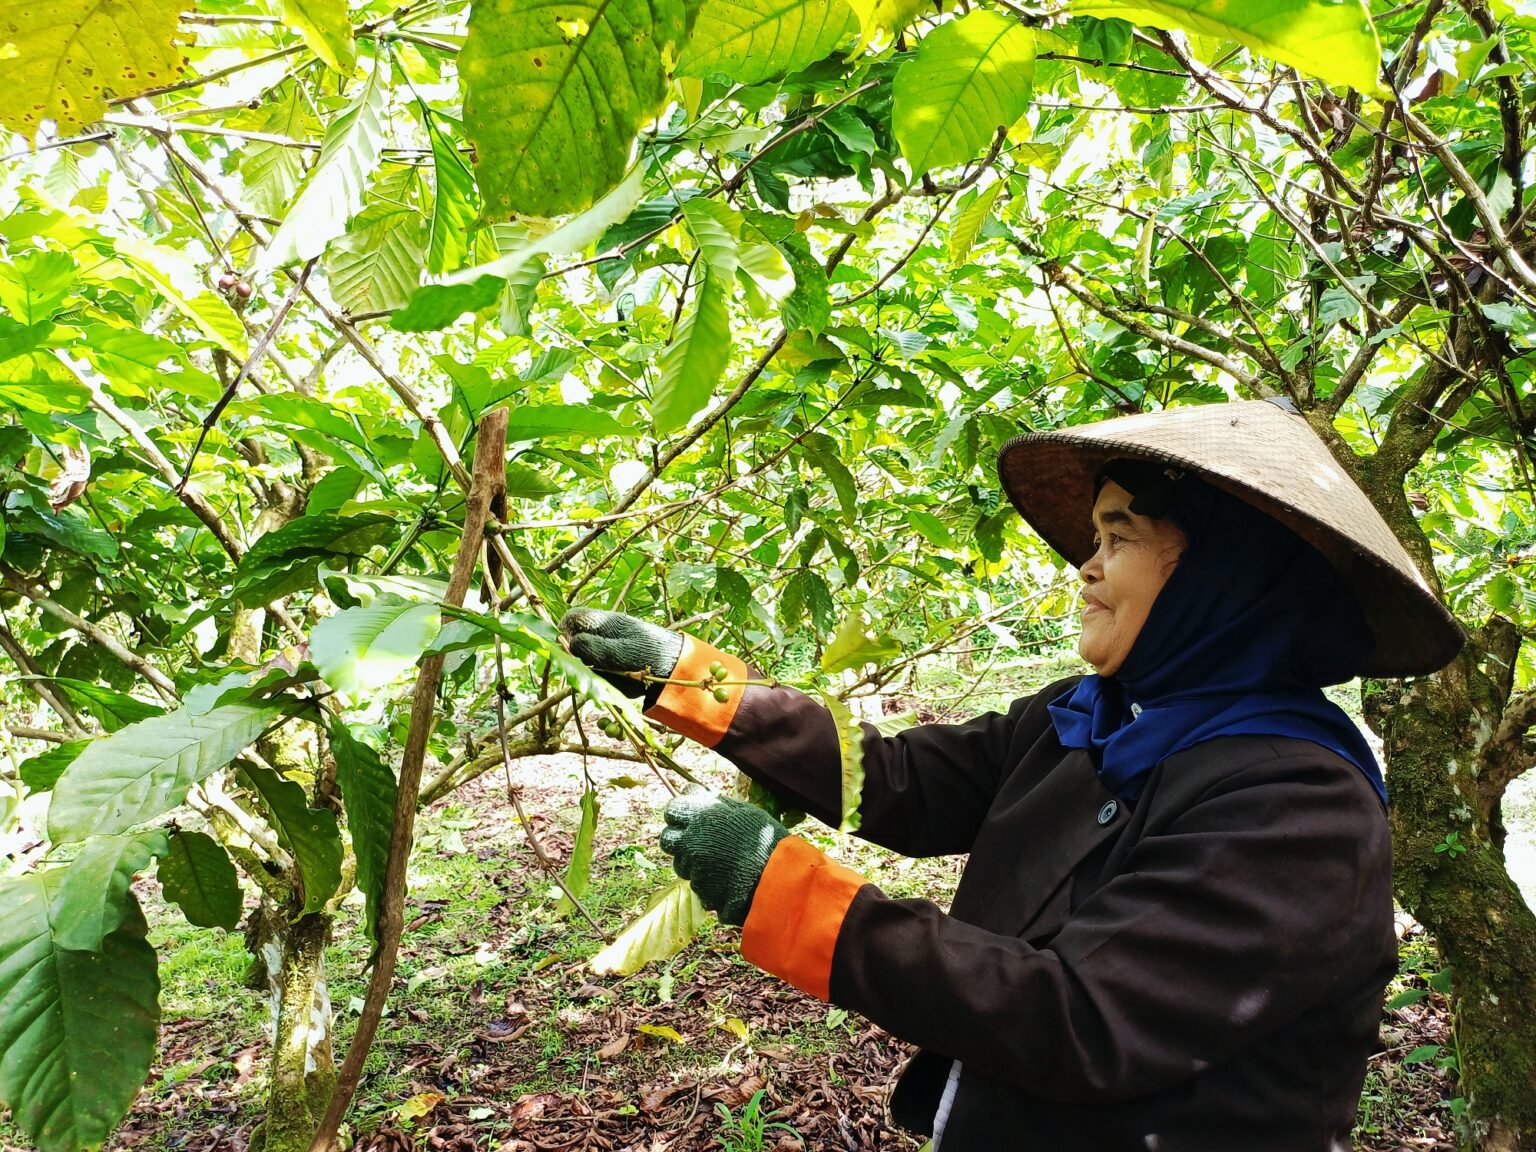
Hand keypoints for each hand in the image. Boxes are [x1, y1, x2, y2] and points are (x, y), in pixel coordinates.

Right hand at [560, 608, 683, 701]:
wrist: (675, 668)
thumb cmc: (650, 653)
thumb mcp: (621, 651)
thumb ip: (594, 648)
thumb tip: (570, 644)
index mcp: (604, 622)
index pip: (573, 618)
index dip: (565, 632)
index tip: (571, 651)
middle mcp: (602, 634)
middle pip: (576, 644)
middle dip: (583, 660)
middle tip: (601, 669)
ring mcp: (606, 650)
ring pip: (586, 662)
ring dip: (598, 674)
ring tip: (621, 676)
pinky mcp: (612, 665)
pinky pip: (600, 675)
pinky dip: (609, 682)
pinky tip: (625, 682)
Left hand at [659, 788, 789, 926]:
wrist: (774, 879)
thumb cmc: (764, 840)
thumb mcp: (744, 812)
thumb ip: (717, 804)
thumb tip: (696, 793)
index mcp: (702, 817)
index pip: (673, 809)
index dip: (680, 812)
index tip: (690, 815)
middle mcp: (691, 841)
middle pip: (667, 839)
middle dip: (678, 839)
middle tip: (696, 840)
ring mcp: (694, 867)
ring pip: (680, 864)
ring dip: (692, 862)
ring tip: (717, 861)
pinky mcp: (700, 889)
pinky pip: (696, 883)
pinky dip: (707, 881)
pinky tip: (726, 878)